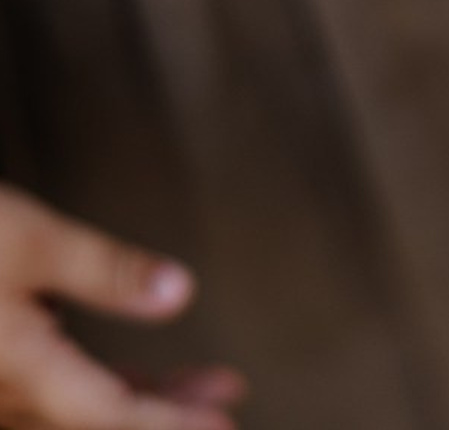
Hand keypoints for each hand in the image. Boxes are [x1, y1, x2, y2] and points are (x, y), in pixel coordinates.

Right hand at [0, 185, 242, 429]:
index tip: (223, 424)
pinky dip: (92, 392)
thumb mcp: (33, 241)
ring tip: (196, 384)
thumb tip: (181, 293)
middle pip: (92, 422)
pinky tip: (123, 378)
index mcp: (17, 375)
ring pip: (68, 414)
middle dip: (159, 414)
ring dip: (131, 402)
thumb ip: (107, 272)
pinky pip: (44, 400)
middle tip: (224, 398)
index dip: (168, 424)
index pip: (109, 416)